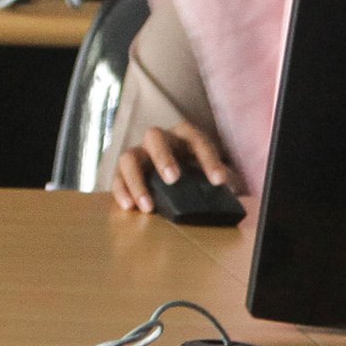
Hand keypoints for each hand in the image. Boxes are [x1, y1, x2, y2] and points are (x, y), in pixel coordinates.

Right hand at [108, 120, 236, 212]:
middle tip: (172, 179)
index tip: (219, 181)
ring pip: (129, 157)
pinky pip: (116, 178)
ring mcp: (138, 155)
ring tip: (148, 206)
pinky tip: (129, 208)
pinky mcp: (123, 172)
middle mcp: (159, 140)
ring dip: (138, 181)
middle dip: (163, 157)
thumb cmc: (195, 177)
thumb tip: (228, 194)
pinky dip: (122, 192)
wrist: (175, 184)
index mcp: (184, 137)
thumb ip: (218, 182)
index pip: (197, 140)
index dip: (209, 159)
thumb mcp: (208, 177)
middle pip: (155, 137)